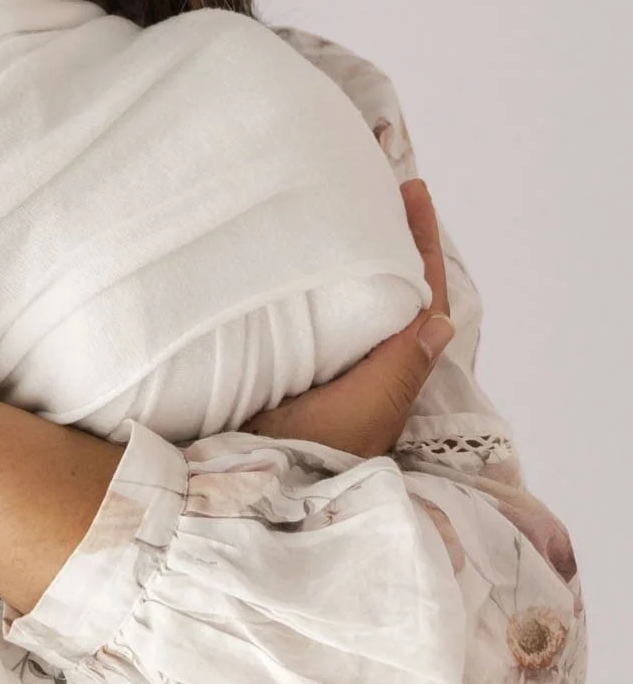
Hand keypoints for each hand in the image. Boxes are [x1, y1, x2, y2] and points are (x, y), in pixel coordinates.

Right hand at [240, 177, 453, 458]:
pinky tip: (303, 259)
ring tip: (350, 211)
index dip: (423, 245)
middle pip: (397, 294)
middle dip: (397, 243)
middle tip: (383, 189)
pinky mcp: (291, 371)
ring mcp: (331, 371)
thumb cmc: (308, 456)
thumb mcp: (362, 413)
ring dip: (364, 259)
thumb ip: (398, 370)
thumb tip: (440, 318)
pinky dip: (325, 280)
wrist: (243, 493)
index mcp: (390, 376)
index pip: (424, 299)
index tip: (412, 192)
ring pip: (361, 304)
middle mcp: (366, 370)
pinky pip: (322, 314)